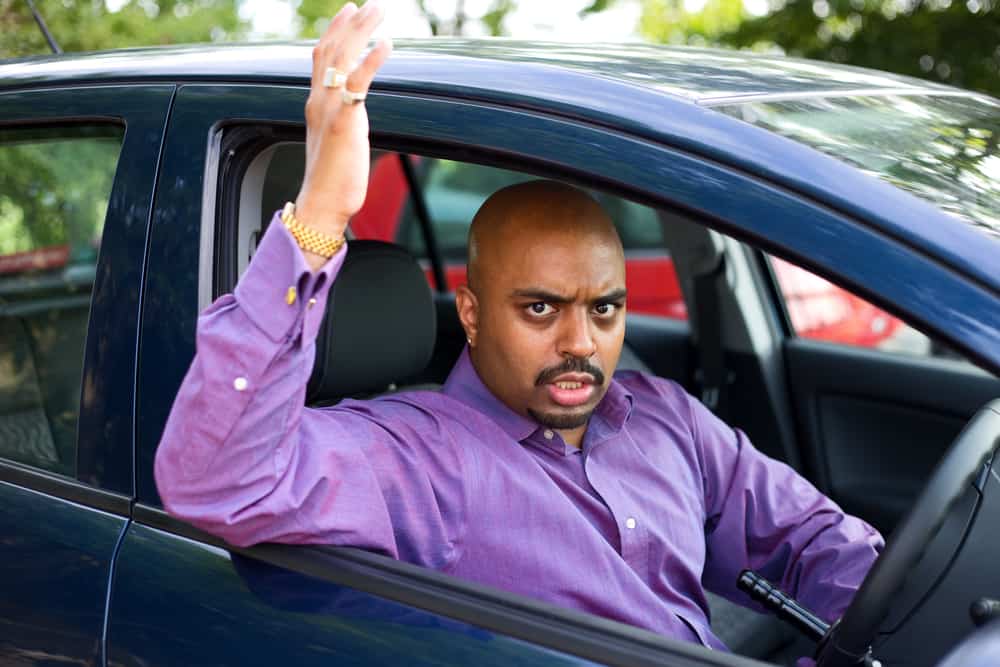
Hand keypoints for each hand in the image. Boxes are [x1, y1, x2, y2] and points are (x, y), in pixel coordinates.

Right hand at [294, 2, 391, 242]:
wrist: (322, 206)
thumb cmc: (332, 182)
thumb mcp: (337, 142)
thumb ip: (343, 121)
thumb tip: (354, 114)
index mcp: (315, 105)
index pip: (321, 58)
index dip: (334, 32)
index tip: (349, 11)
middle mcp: (318, 102)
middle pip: (331, 50)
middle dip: (350, 24)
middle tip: (370, 4)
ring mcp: (329, 110)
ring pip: (342, 59)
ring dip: (361, 31)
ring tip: (378, 11)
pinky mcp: (344, 123)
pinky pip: (358, 83)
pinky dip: (371, 60)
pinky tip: (386, 44)